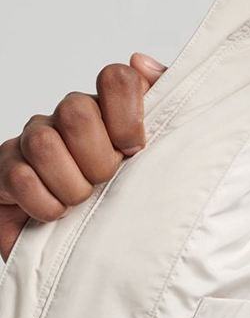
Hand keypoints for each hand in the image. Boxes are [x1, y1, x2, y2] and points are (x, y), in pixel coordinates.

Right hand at [0, 53, 167, 262]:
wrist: (99, 255)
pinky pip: (19, 177)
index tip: (135, 148)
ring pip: (45, 143)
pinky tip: (57, 214)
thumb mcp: (165, 157)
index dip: (127, 115)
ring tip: (83, 202)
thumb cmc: (131, 204)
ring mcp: (34, 144)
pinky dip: (45, 204)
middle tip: (106, 181)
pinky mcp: (6, 174)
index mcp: (110, 112)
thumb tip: (142, 62)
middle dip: (99, 159)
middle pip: (77, 110)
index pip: (116, 78)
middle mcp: (69, 120)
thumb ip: (166, 103)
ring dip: (73, 186)